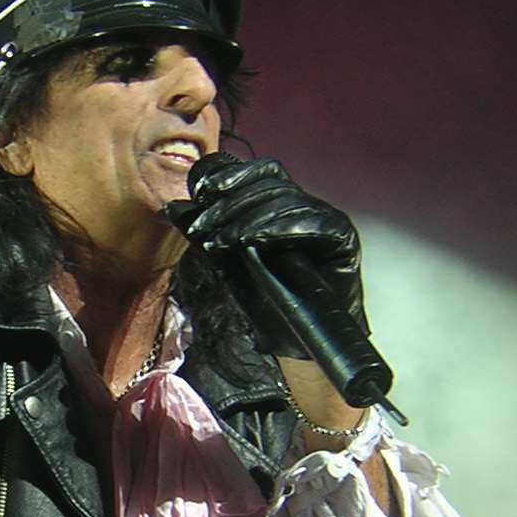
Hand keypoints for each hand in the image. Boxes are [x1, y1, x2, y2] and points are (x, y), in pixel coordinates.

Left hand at [166, 153, 366, 331]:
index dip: (231, 176)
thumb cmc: (267, 304)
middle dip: (230, 204)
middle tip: (203, 226)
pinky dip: (280, 228)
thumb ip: (207, 233)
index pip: (260, 173)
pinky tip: (253, 241)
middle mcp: (307, 208)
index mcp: (283, 207)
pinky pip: (314, 223)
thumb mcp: (228, 264)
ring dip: (248, 218)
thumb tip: (174, 207)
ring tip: (220, 240)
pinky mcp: (342, 239)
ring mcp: (327, 221)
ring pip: (287, 200)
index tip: (199, 193)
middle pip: (270, 184)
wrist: (295, 344)